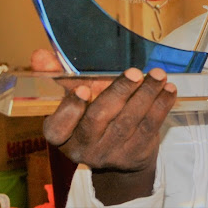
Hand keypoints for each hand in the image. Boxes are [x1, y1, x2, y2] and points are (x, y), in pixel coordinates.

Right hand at [37, 51, 175, 204]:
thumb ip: (60, 75)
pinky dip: (161, 105)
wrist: (120, 153)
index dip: (69, 109)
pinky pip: (150, 127)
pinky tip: (168, 89)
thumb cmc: (93, 115)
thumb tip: (39, 54)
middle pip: (98, 119)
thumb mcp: (76, 97)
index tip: (82, 88)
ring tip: (157, 74)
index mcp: (61, 134)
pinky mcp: (135, 153)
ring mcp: (111, 153)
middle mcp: (83, 147)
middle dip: (118, 92)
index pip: (58, 127)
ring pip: (128, 121)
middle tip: (134, 73)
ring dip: (146, 94)